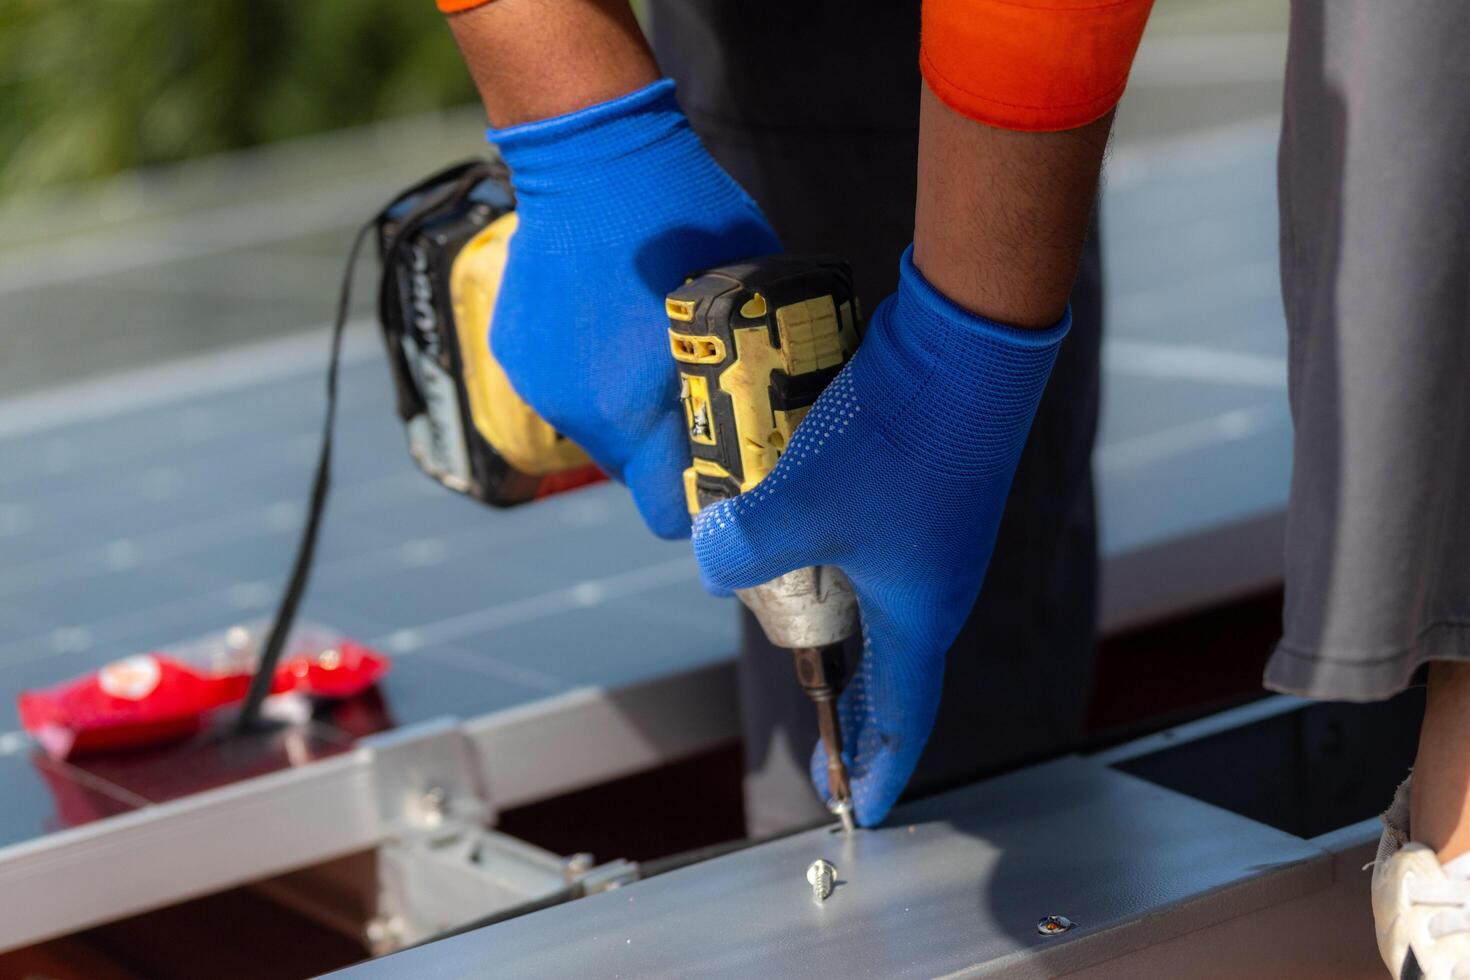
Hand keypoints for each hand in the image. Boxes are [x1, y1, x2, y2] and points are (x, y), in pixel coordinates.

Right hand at [488, 80, 778, 537]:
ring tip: (646, 348)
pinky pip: (563, 390)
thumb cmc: (687, 218)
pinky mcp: (515, 356)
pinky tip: (606, 318)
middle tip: (696, 398)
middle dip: (665, 450)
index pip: (668, 513)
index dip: (700, 503)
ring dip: (625, 409)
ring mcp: (543, 385)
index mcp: (642, 408)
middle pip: (633, 472)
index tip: (724, 478)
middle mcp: (584, 412)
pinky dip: (588, 373)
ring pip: (598, 430)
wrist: (592, 156)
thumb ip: (749, 367)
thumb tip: (784, 407)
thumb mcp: (748, 299)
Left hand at [693, 247, 1068, 824]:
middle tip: (830, 742)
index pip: (900, 715)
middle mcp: (935, 582)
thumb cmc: (898, 438)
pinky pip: (875, 545)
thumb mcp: (798, 506)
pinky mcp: (925, 484)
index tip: (856, 804)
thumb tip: (708, 559)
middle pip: (891, 666)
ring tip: (796, 628)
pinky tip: (802, 528)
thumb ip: (737, 548)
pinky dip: (837, 558)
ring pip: (878, 601)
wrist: (963, 345)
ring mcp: (935, 533)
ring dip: (838, 622)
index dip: (875, 765)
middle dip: (855, 707)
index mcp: (919, 613)